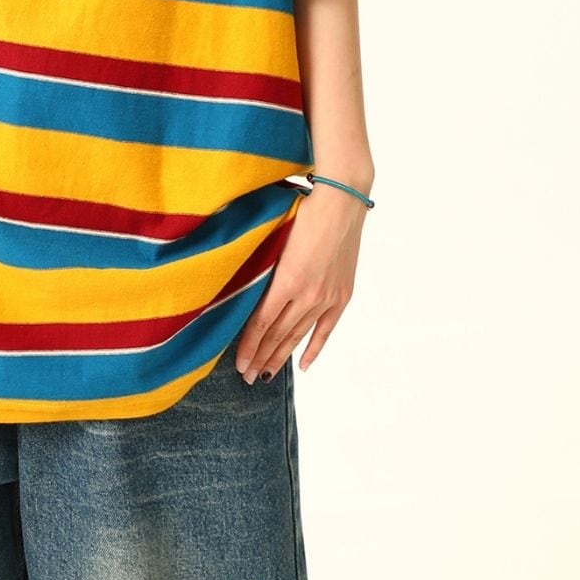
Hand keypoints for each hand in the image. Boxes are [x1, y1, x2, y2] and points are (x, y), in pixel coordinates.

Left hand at [232, 182, 367, 383]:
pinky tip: (303, 364)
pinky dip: (314, 347)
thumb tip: (241, 292)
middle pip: (278, 335)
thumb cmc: (301, 212)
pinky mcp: (342, 295)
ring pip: (298, 335)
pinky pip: (325, 329)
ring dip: (281, 356)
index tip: (237, 363)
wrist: (341, 202)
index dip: (248, 346)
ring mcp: (327, 297)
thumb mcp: (274, 241)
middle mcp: (308, 294)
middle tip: (245, 377)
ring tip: (265, 375)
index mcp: (287, 280)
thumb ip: (262, 269)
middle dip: (260, 358)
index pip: (261, 324)